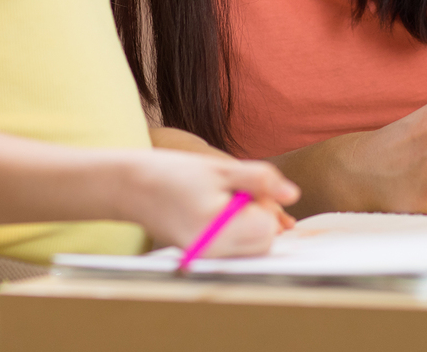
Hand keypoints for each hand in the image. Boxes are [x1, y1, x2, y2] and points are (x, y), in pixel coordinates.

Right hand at [121, 150, 299, 257]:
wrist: (131, 187)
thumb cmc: (175, 173)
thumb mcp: (222, 168)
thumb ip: (261, 180)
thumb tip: (294, 194)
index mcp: (217, 231)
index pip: (267, 228)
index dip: (265, 205)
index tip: (244, 189)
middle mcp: (211, 253)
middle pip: (263, 242)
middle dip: (259, 216)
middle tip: (234, 192)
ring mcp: (206, 259)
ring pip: (251, 247)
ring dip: (249, 223)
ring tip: (224, 201)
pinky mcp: (202, 258)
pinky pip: (235, 249)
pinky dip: (236, 230)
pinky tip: (218, 212)